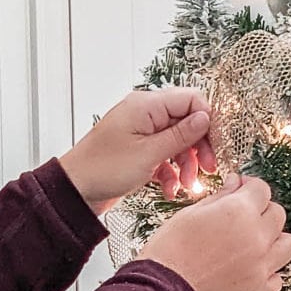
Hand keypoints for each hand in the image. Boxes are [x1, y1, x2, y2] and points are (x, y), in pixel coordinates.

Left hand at [59, 88, 218, 214]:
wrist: (76, 190)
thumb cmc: (102, 169)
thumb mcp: (149, 154)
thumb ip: (181, 135)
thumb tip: (205, 118)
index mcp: (146, 106)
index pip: (191, 100)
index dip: (207, 122)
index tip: (214, 145)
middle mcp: (145, 114)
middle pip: (187, 121)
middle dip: (199, 146)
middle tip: (207, 168)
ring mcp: (142, 132)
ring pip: (178, 141)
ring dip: (187, 163)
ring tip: (188, 184)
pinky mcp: (140, 150)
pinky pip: (166, 155)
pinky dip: (172, 172)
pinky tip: (170, 188)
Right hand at [138, 175, 290, 290]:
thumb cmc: (169, 254)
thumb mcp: (190, 214)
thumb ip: (219, 197)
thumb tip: (235, 183)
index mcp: (239, 212)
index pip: (262, 189)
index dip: (250, 187)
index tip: (242, 190)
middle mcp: (257, 237)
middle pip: (278, 214)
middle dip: (262, 212)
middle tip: (244, 218)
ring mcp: (262, 267)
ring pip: (288, 244)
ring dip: (274, 240)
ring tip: (254, 245)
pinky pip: (277, 277)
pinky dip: (267, 272)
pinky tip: (249, 270)